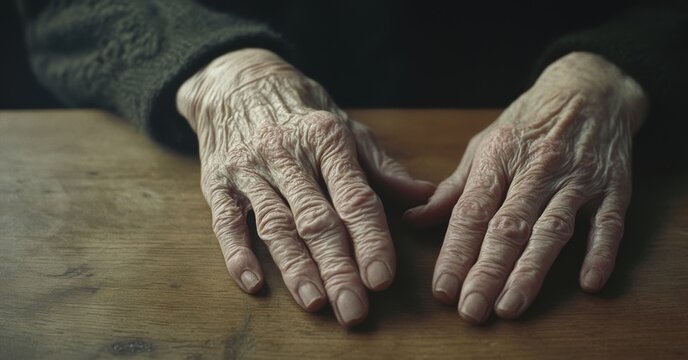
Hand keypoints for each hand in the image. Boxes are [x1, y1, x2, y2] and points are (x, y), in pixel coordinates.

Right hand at [176, 48, 433, 325]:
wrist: (236, 83)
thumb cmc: (302, 113)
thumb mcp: (345, 129)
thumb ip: (382, 168)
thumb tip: (426, 196)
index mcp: (326, 139)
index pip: (354, 198)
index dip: (370, 239)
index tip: (382, 278)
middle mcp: (287, 154)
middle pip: (316, 219)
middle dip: (337, 267)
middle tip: (354, 307)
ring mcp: (249, 169)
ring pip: (275, 224)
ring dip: (295, 267)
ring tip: (315, 302)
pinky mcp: (217, 183)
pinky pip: (227, 222)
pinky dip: (237, 253)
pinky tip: (253, 282)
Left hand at [405, 52, 647, 322]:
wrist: (589, 88)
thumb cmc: (529, 123)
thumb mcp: (487, 145)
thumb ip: (454, 188)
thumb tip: (415, 220)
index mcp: (500, 157)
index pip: (472, 211)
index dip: (456, 252)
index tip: (443, 289)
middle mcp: (537, 168)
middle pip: (509, 226)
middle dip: (488, 271)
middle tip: (471, 309)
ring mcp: (578, 178)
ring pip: (552, 229)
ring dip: (531, 270)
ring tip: (511, 306)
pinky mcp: (614, 187)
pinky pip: (608, 222)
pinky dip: (601, 252)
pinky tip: (589, 282)